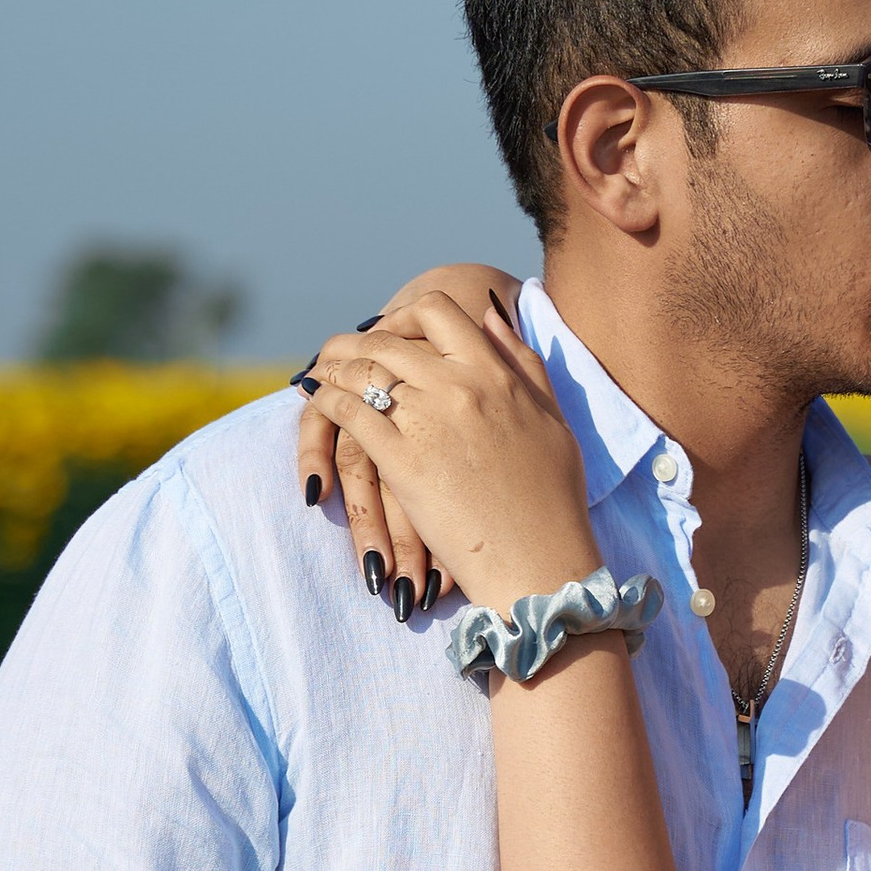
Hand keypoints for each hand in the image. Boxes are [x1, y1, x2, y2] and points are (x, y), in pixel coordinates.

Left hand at [294, 264, 529, 618]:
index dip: (405, 313)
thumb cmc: (554, 499)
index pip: (438, 310)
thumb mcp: (552, 418)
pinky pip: (348, 412)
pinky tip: (316, 402)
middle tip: (339, 352)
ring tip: (320, 374)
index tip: (393, 330)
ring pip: (362, 370)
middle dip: (357, 341)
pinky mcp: (401, 459)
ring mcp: (428, 420)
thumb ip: (523, 363)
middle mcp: (459, 385)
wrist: (540, 561)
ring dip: (334, 367)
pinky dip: (326, 400)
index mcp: (495, 373)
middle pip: (388, 339)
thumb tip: (491, 315)